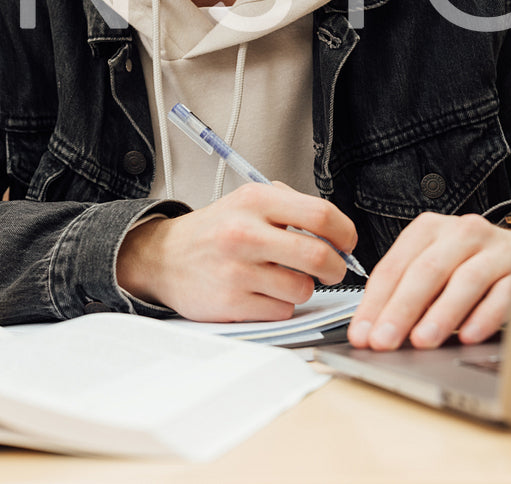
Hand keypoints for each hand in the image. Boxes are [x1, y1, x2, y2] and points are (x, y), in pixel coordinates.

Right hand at [117, 182, 357, 322]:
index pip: (321, 214)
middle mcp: (245, 232)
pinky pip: (282, 310)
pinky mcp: (231, 302)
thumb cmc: (214, 231)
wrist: (164, 257)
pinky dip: (281, 305)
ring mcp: (237, 269)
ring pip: (303, 289)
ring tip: (284, 279)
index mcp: (255, 200)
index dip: (345, 232)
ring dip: (303, 288)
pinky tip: (263, 293)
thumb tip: (336, 229)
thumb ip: (290, 206)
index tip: (346, 242)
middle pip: (319, 256)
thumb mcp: (247, 201)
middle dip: (336, 268)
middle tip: (333, 269)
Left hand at [347, 212, 510, 350]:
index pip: (395, 267)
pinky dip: (484, 316)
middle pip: (426, 271)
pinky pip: (503, 294)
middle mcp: (462, 233)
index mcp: (430, 229)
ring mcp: (495, 250)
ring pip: (465, 280)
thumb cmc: (468, 263)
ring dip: (441, 314)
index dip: (375, 302)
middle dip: (401, 310)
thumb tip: (374, 331)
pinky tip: (468, 336)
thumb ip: (405, 293)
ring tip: (421, 341)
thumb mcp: (432, 268)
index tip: (362, 334)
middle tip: (383, 341)